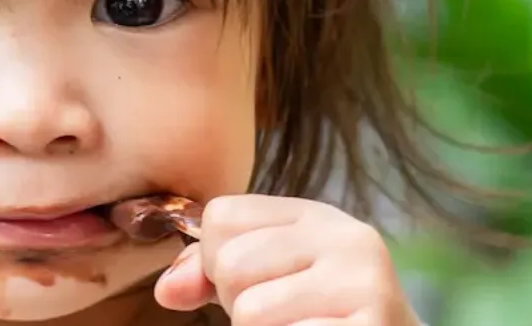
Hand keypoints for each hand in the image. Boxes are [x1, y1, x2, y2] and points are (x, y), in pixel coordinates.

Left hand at [153, 195, 421, 325]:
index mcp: (316, 216)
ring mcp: (364, 284)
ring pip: (250, 311)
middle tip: (278, 315)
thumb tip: (167, 291)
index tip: (250, 283)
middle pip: (230, 264)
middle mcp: (346, 238)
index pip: (220, 217)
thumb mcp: (271, 277)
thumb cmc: (321, 316)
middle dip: (235, 301)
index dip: (213, 260)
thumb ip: (211, 271)